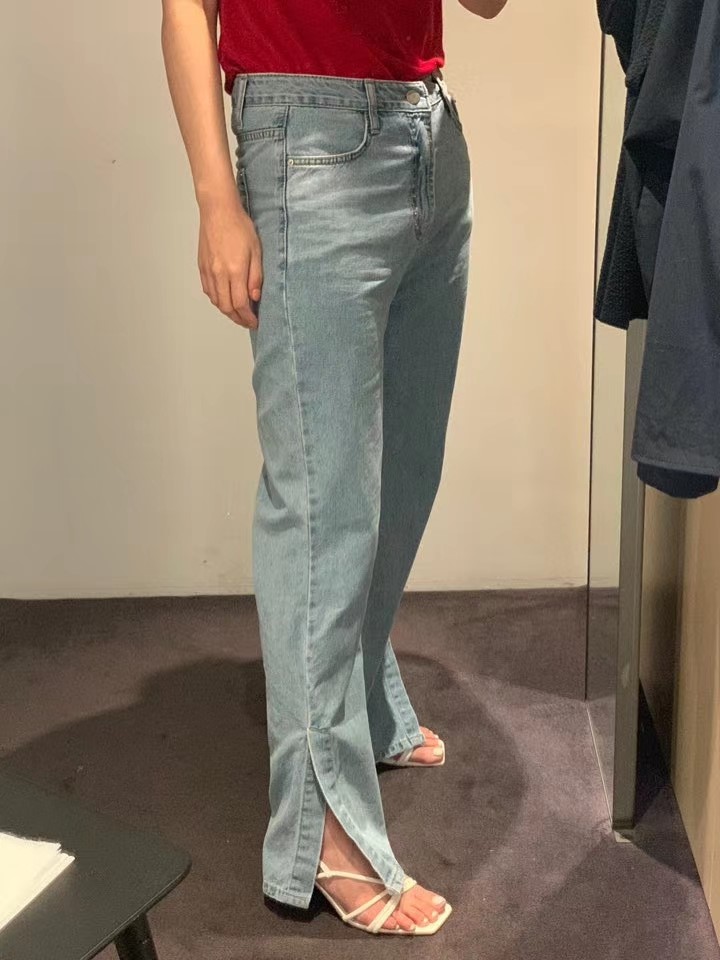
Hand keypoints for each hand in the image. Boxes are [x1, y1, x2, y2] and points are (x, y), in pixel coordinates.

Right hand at [198, 194, 262, 328]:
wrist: (218, 210)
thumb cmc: (239, 226)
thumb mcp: (256, 251)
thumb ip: (256, 277)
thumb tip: (254, 297)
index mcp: (234, 271)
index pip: (240, 304)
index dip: (248, 317)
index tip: (255, 322)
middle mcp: (219, 274)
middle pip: (226, 307)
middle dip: (238, 318)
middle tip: (248, 321)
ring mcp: (208, 271)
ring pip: (216, 301)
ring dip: (227, 311)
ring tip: (238, 313)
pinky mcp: (202, 267)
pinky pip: (208, 290)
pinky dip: (217, 299)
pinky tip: (225, 299)